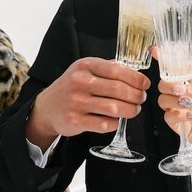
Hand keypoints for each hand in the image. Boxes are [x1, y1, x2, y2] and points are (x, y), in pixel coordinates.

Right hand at [25, 57, 149, 149]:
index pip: (117, 70)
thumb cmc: (71, 87)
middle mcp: (79, 82)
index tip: (145, 84)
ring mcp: (77, 102)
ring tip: (134, 110)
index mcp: (85, 66)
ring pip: (114, 108)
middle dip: (136, 96)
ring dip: (130, 110)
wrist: (47, 108)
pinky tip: (116, 120)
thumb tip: (134, 70)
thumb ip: (107, 67)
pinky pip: (105, 124)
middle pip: (118, 90)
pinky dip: (115, 123)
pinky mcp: (76, 121)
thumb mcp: (84, 70)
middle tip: (141, 99)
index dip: (136, 78)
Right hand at [158, 63, 191, 162]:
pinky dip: (177, 115)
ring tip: (189, 103)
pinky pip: (168, 117)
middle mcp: (191, 96)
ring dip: (173, 99)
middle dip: (169, 82)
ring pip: (163, 99)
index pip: (181, 69)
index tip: (158, 51)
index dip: (168, 60)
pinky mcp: (181, 126)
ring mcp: (184, 111)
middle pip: (166, 83)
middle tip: (181, 88)